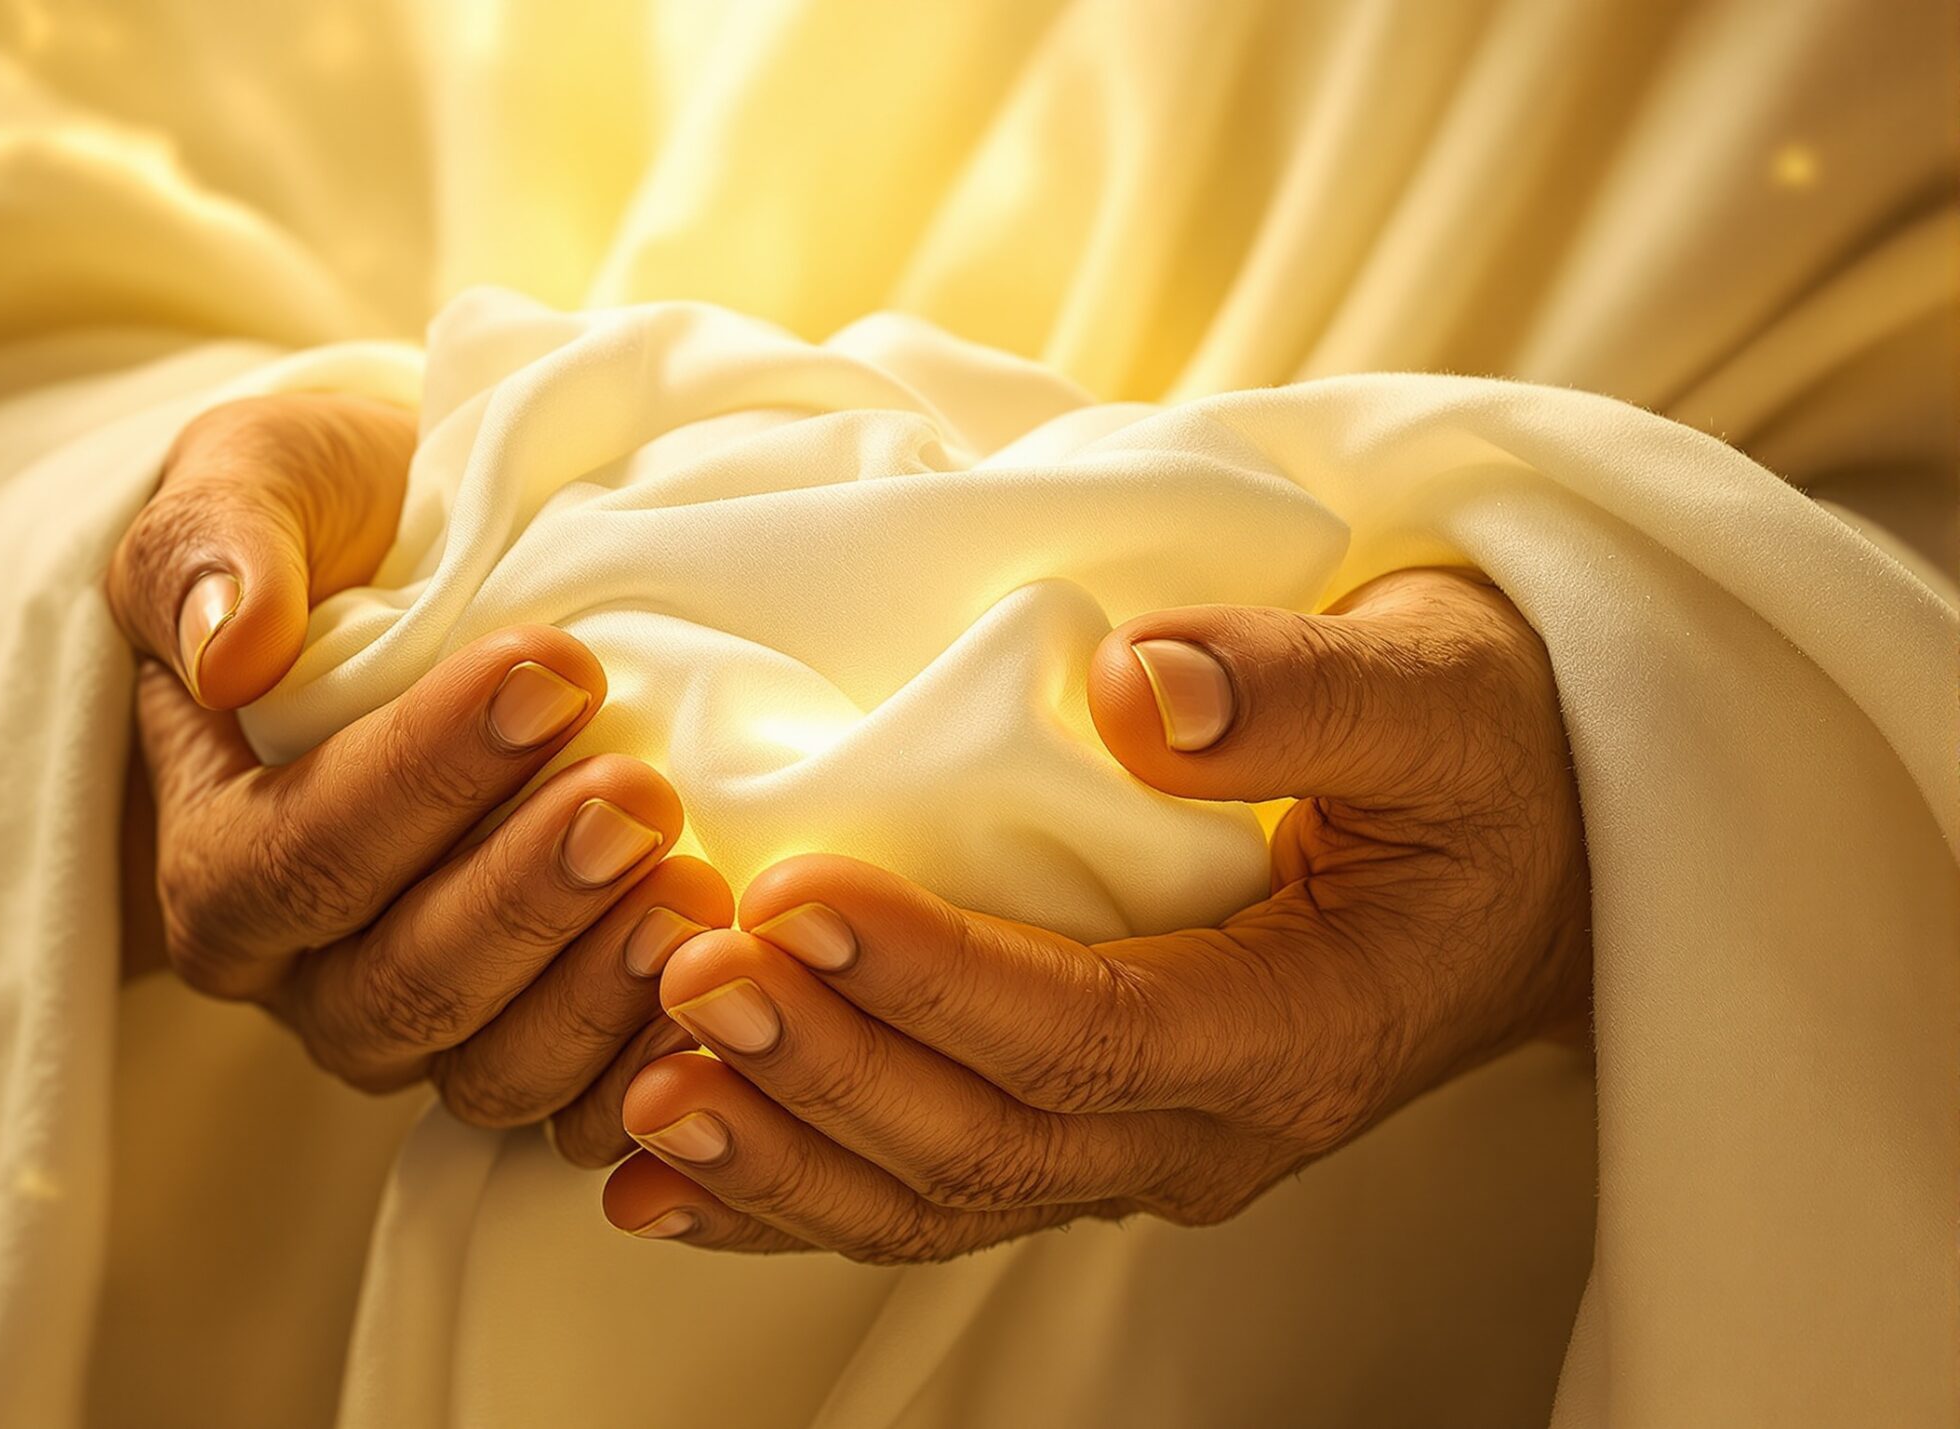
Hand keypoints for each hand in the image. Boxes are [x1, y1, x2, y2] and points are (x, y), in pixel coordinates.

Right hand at [111, 393, 729, 1155]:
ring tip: (698, 892)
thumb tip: (229, 649)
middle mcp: (307, 975)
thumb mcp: (259, 476)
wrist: (433, 568)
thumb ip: (216, 547)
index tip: (551, 668)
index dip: (422, 777)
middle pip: (399, 984)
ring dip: (598, 991)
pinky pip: (581, 1109)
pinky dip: (654, 1066)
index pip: (299, 854)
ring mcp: (424, 1026)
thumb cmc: (341, 521)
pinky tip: (734, 990)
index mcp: (216, 857)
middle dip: (526, 896)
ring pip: (491, 1069)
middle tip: (640, 793)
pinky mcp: (530, 1044)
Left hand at [600, 569, 1590, 1257]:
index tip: (796, 899)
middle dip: (826, 1068)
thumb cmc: (1486, 761)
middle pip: (988, 1141)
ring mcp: (1142, 1151)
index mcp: (1300, 1030)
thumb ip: (1303, 691)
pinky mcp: (1084, 1135)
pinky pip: (926, 1195)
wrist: (1532, 862)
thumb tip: (1137, 687)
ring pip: (939, 1197)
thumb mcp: (1438, 695)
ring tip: (638, 1097)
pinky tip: (664, 1182)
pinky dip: (792, 1195)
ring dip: (786, 1155)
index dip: (937, 980)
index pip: (1090, 1034)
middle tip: (687, 969)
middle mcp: (1211, 1129)